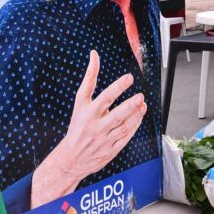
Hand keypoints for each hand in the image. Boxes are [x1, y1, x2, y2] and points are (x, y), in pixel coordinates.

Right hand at [30, 50, 145, 207]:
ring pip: (125, 126)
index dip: (117, 87)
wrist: (70, 159)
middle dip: (130, 106)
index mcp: (88, 114)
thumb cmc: (77, 125)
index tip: (129, 78)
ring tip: (142, 104)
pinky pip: (127, 137)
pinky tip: (139, 116)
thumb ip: (89, 78)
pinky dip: (135, 126)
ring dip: (136, 115)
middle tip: (140, 96)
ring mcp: (105, 139)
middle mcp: (97, 127)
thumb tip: (94, 55)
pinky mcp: (112, 149)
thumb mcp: (80, 102)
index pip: (105, 98)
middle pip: (117, 115)